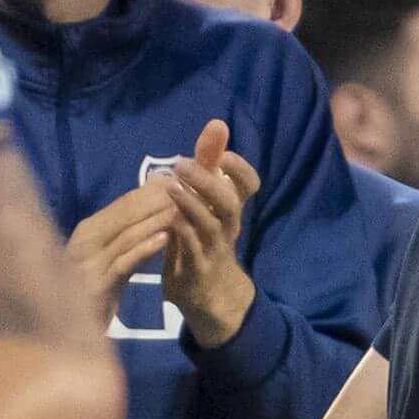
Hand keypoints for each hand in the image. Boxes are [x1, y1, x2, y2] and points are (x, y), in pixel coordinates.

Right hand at [70, 183, 177, 309]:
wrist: (72, 329)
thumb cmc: (97, 289)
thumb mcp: (112, 257)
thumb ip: (129, 234)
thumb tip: (155, 205)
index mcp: (89, 230)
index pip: (123, 203)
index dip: (152, 190)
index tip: (179, 180)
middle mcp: (86, 241)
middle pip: (125, 213)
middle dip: (157, 199)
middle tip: (187, 189)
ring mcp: (89, 263)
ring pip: (126, 234)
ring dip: (155, 220)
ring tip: (181, 209)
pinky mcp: (97, 285)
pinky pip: (123, 262)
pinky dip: (144, 249)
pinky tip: (164, 239)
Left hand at [155, 120, 260, 345]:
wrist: (209, 293)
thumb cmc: (205, 238)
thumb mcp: (208, 200)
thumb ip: (208, 164)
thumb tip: (216, 125)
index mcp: (230, 208)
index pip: (249, 185)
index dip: (240, 169)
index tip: (224, 154)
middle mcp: (227, 226)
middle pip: (229, 202)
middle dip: (208, 181)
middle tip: (182, 164)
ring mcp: (214, 248)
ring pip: (211, 225)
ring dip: (192, 205)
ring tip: (172, 187)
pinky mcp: (197, 268)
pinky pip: (193, 250)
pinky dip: (182, 234)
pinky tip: (169, 220)